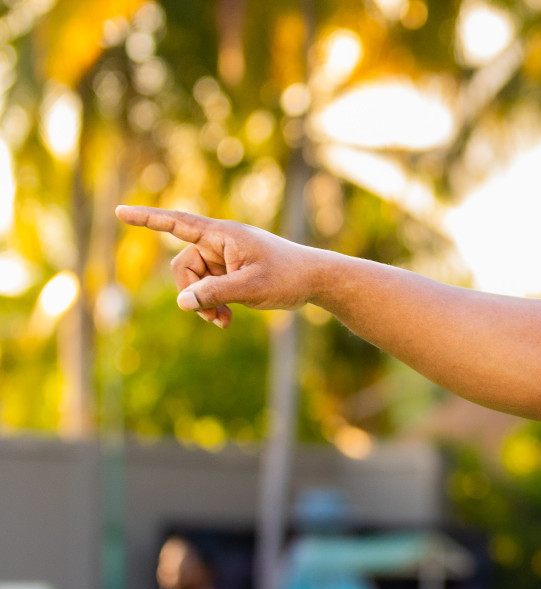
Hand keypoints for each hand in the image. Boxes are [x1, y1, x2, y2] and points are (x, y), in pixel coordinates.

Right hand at [114, 206, 321, 327]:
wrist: (316, 281)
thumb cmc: (287, 276)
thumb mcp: (250, 287)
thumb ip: (214, 293)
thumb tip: (182, 302)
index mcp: (222, 235)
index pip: (177, 223)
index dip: (147, 219)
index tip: (120, 211)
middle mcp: (220, 243)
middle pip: (184, 266)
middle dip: (191, 293)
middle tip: (213, 317)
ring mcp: (225, 258)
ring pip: (196, 282)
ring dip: (204, 304)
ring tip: (224, 322)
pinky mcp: (232, 272)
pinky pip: (210, 289)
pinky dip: (214, 305)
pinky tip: (226, 321)